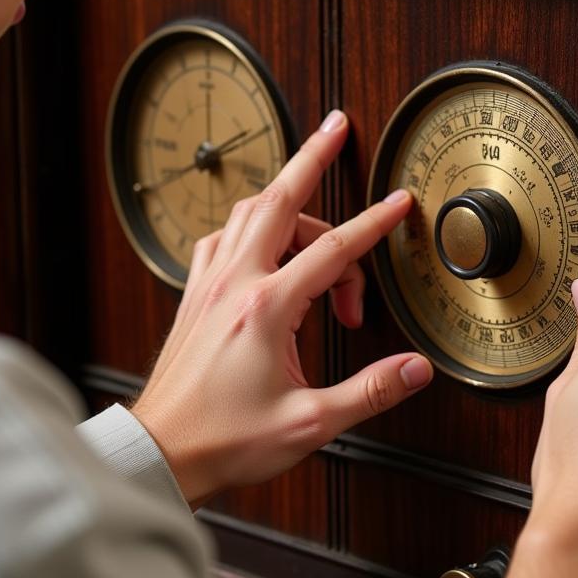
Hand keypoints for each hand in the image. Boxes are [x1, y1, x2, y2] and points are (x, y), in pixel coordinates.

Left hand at [131, 110, 433, 506]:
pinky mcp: (194, 297)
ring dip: (282, 193)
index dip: (373, 223)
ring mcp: (208, 285)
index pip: (333, 249)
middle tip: (335, 127)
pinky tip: (261, 240)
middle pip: (277, 201)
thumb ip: (369, 391)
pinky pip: (222, 238)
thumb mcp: (309, 422)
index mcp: (266, 308)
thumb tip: (415, 369)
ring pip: (247, 214)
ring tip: (310, 187)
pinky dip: (248, 224)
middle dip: (311, 157)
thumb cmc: (225, 439)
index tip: (399, 202)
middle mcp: (234, 284)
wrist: (162, 450)